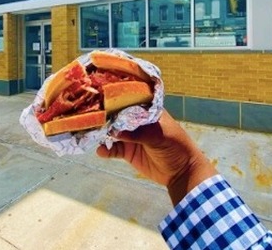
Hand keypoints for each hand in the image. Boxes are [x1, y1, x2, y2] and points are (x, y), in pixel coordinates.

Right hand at [96, 110, 216, 205]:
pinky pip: (113, 149)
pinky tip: (101, 151)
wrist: (181, 172)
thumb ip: (138, 133)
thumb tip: (116, 131)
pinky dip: (105, 150)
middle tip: (90, 117)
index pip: (129, 100)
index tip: (100, 98)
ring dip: (102, 133)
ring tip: (92, 134)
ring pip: (112, 132)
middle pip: (117, 116)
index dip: (116, 99)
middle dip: (105, 117)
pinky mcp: (127, 151)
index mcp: (148, 110)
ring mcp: (131, 136)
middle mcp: (137, 120)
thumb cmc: (176, 146)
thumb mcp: (159, 136)